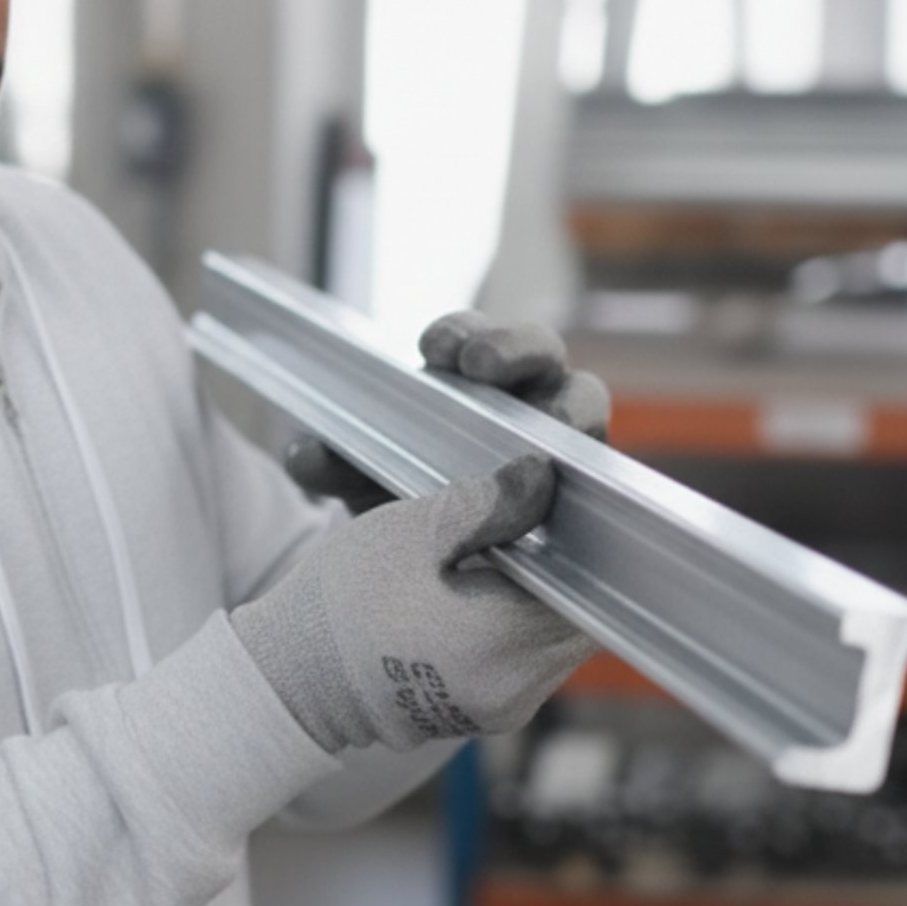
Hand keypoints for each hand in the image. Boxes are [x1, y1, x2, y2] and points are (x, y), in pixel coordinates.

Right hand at [230, 453, 591, 753]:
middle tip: (531, 525)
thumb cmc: (342, 603)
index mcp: (502, 641)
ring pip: (560, 638)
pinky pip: (532, 661)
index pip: (588, 583)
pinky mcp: (492, 717)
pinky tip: (483, 595)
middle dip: (563, 565)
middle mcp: (518, 689)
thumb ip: (486, 502)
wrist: (292, 682)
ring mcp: (507, 709)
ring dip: (542, 596)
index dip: (581, 539)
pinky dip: (518, 624)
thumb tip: (543, 478)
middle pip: (581, 612)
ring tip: (502, 558)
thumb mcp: (408, 532)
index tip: (560, 507)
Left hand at [282, 308, 608, 518]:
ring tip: (550, 428)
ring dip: (569, 408)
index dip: (464, 332)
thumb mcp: (358, 482)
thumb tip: (307, 455)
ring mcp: (563, 444)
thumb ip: (332, 464)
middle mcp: (522, 401)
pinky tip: (563, 500)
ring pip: (584, 406)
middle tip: (481, 365)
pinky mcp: (587, 494)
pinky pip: (599, 479)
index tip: (434, 347)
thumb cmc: (396, 499)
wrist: (420, 573)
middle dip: (517, 347)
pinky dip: (586, 479)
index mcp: (467, 380)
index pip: (476, 338)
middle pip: (542, 353)